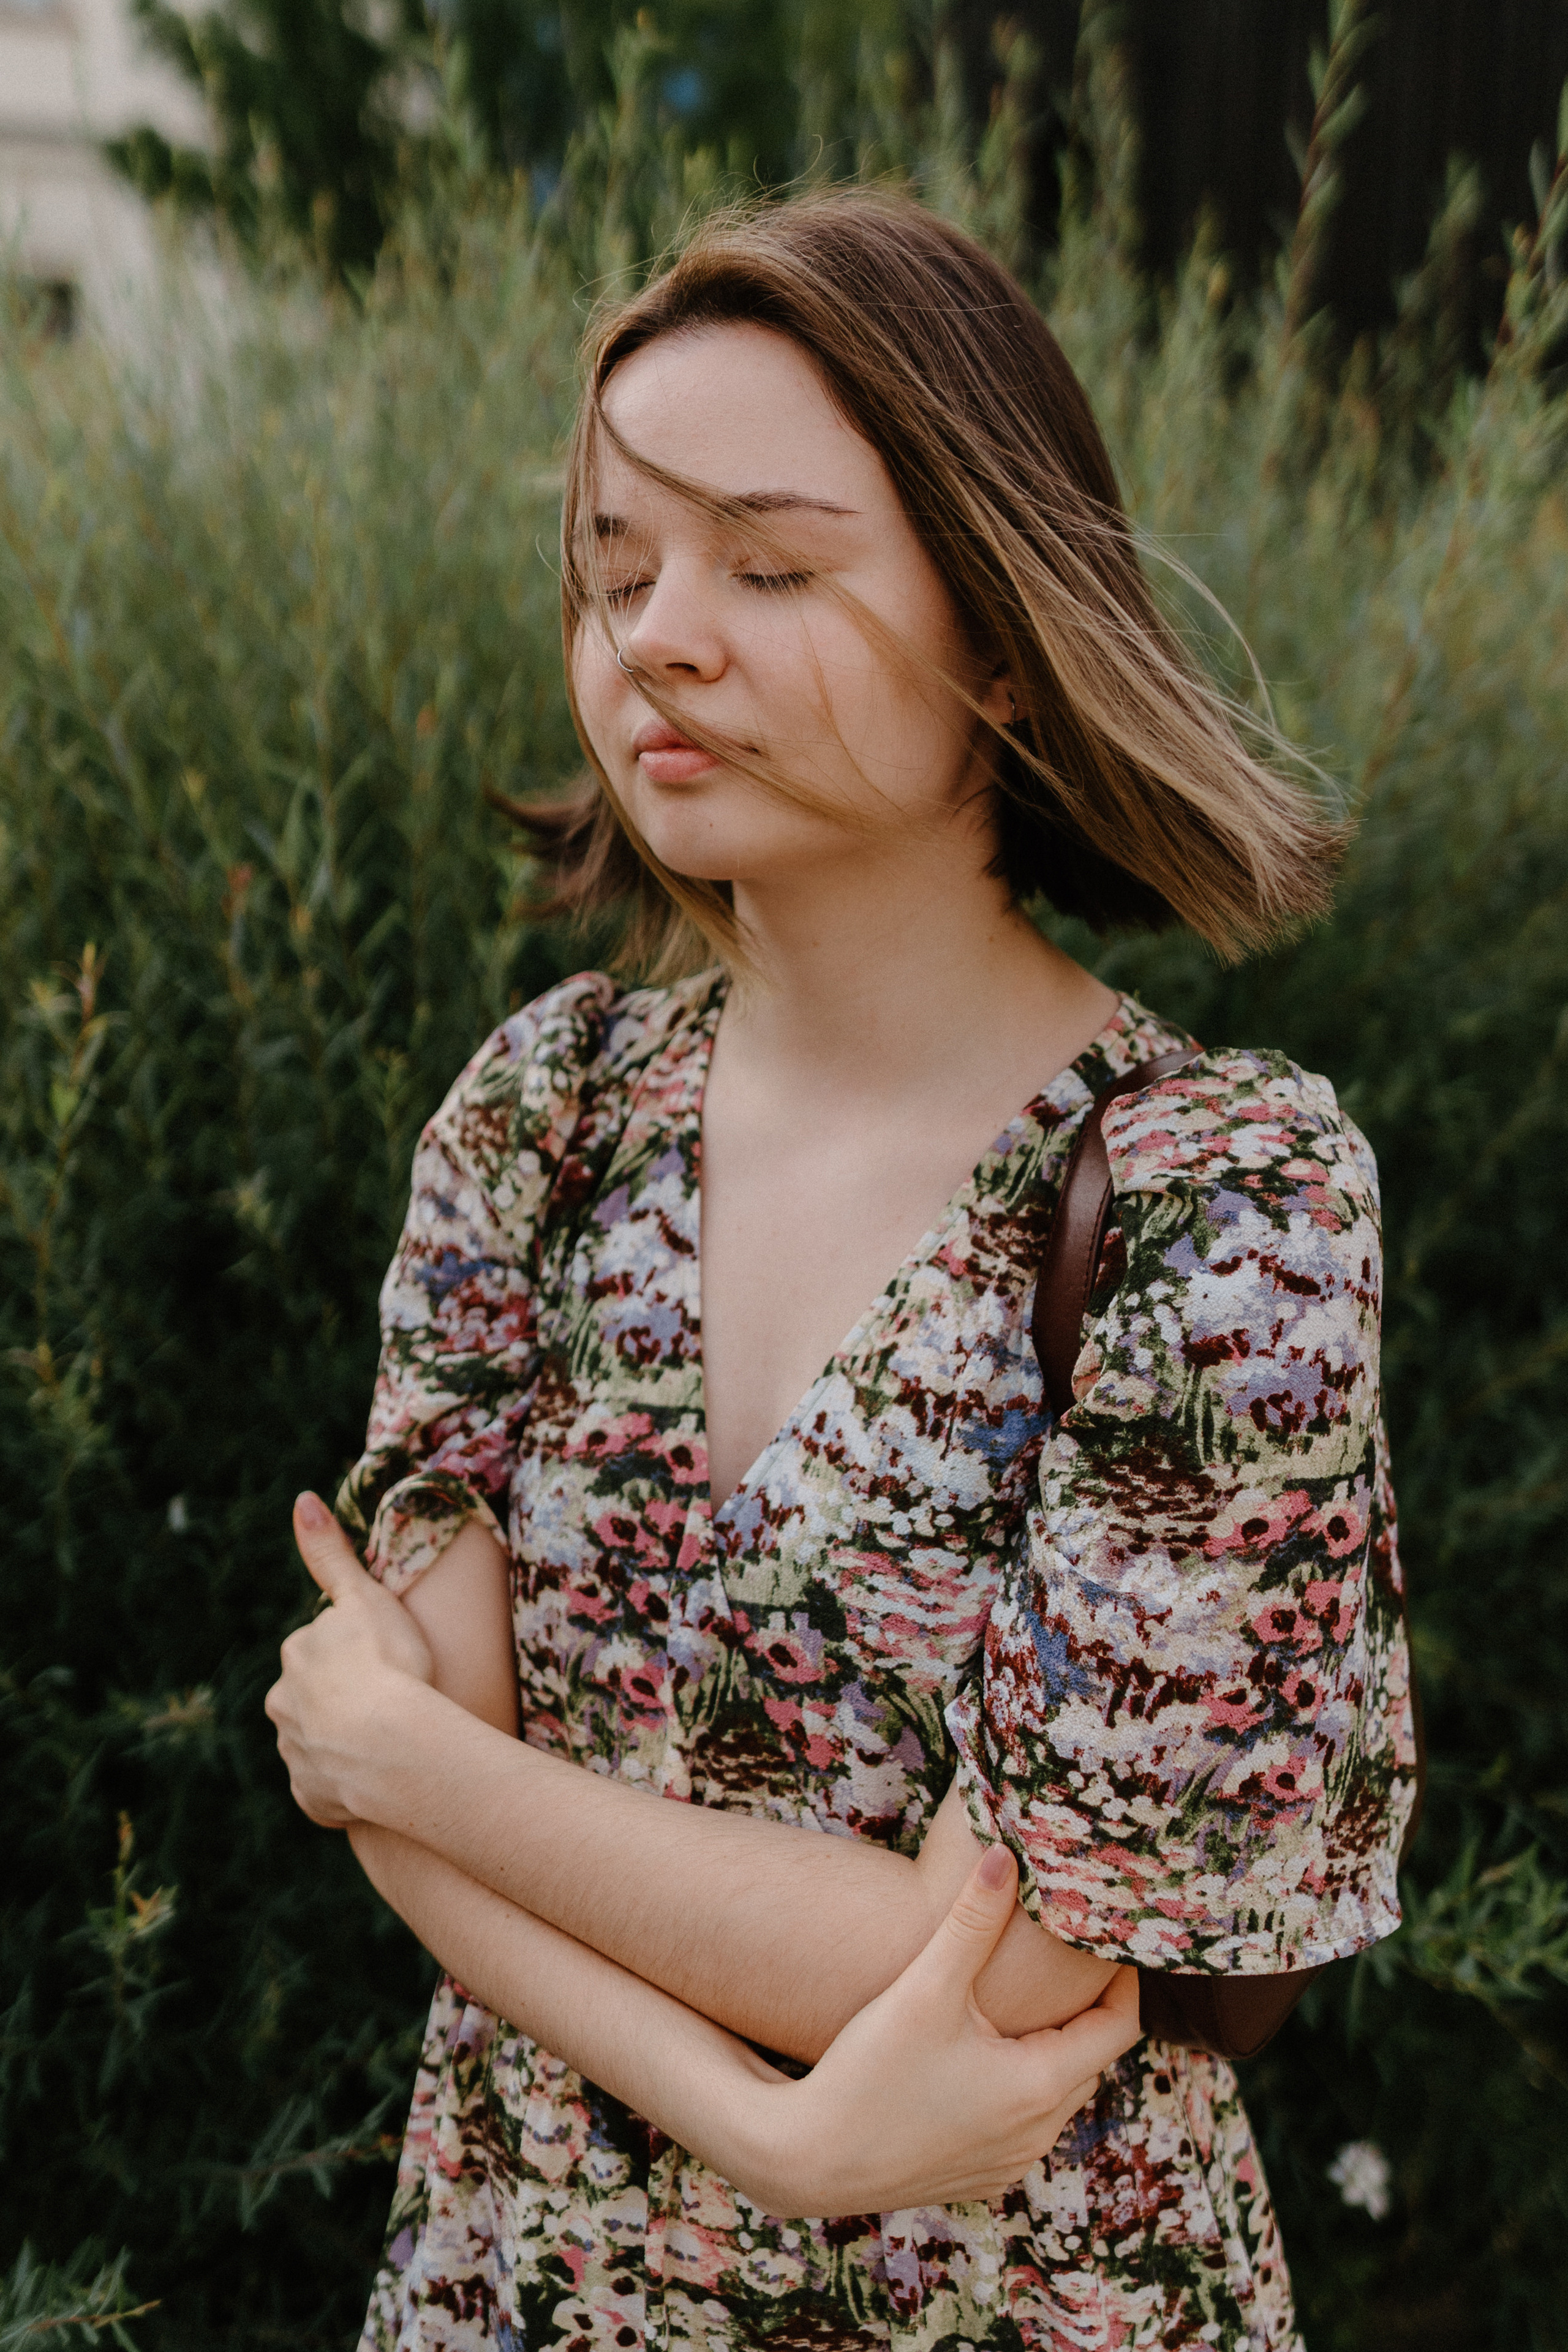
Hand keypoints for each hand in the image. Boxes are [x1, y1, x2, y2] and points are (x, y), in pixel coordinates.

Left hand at [264, 1493, 435, 1827]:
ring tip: (389, 1741)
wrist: (391, 1748)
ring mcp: (295, 1754)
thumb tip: (302, 1497)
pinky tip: (379, 1779)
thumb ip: (331, 1553)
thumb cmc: (388, 1665)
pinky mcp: (311, 1796)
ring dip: (344, 1740)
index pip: (322, 1648)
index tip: (386, 1660)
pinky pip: (328, 1786)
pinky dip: (347, 1782)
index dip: (357, 1652)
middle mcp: (283, 1706)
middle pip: (312, 1695)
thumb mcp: (364, 1597)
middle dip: (342, 1697)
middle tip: (391, 1699)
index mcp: (296, 1657)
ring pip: (317, 1741)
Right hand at [740, 1845, 1140, 2217]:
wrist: (808, 2158)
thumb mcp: (926, 1987)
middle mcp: (1037, 2134)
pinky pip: (1023, 2126)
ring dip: (1049, 2050)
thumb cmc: (869, 2072)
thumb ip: (971, 1920)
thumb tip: (1007, 1854)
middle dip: (1084, 2009)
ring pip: (1056, 2094)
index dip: (1121, 1978)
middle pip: (1089, 2058)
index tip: (1106, 1939)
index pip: (1118, 2025)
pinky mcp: (980, 2177)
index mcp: (1039, 2086)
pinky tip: (980, 2057)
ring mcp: (1009, 2162)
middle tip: (1067, 1959)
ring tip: (1022, 2001)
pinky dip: (1019, 2089)